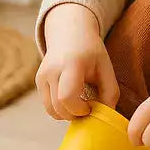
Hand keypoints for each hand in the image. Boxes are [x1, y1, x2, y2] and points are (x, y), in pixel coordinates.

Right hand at [35, 3, 119, 119]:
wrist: (70, 32)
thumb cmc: (91, 52)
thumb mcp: (106, 68)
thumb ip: (110, 93)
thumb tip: (107, 117)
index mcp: (71, 64)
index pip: (67, 96)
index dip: (79, 109)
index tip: (91, 106)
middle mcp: (52, 69)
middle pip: (58, 107)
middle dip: (74, 114)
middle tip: (87, 108)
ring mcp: (42, 75)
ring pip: (50, 109)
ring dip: (66, 114)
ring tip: (80, 104)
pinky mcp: (38, 80)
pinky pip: (47, 105)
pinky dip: (60, 108)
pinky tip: (72, 99)